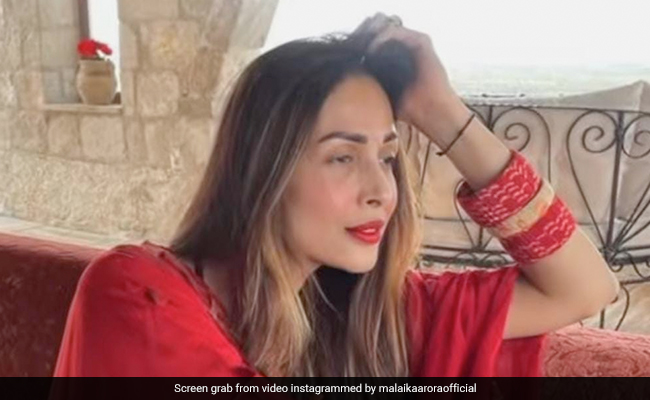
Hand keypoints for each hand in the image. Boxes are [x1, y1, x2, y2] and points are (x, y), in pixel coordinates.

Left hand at [355, 14, 472, 146]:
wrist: (432, 112)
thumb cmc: (408, 109)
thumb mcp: (381, 97)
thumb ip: (367, 87)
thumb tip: (342, 85)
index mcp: (395, 60)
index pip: (373, 45)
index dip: (358, 47)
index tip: (343, 56)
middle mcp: (405, 49)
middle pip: (379, 35)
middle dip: (363, 39)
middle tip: (349, 48)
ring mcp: (413, 45)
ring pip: (387, 31)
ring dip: (370, 36)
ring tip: (359, 48)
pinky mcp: (422, 42)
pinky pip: (399, 32)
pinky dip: (384, 37)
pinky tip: (372, 48)